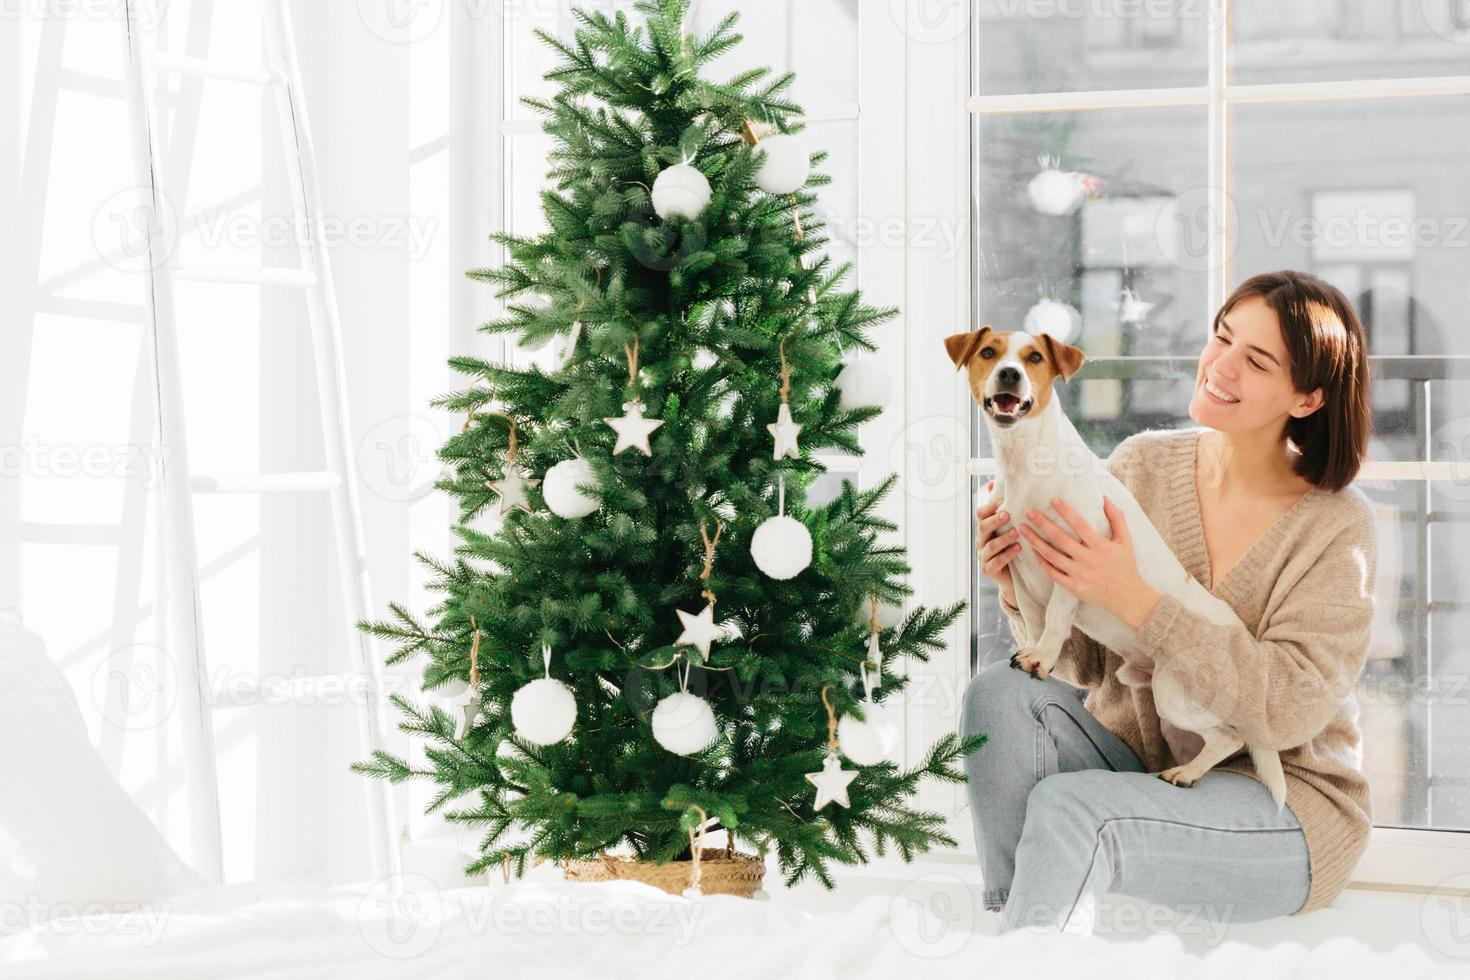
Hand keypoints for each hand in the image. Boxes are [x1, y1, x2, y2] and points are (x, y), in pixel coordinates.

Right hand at [976, 481, 1021, 606]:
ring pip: (989, 546)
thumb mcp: (1008, 526)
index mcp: (985, 528)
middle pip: (982, 527)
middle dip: (994, 520)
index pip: (981, 513)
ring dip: (1003, 538)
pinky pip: (995, 562)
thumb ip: (1001, 508)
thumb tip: (994, 482)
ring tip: (1016, 533)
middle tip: (1007, 514)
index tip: (1003, 500)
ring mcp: (984, 556)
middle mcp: (982, 540)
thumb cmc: (1010, 546)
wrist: (1013, 577)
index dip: (990, 506)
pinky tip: (1018, 549)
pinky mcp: (989, 570)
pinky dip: (1007, 555)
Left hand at [1018, 495, 1155, 624]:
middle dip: (1042, 523)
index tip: (1053, 499)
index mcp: (1101, 546)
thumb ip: (1116, 517)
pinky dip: (1041, 561)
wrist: (1128, 597)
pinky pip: (1052, 573)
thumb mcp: (1125, 540)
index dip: (1066, 511)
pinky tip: (1032, 550)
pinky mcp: (1073, 587)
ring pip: (1051, 556)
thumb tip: (1104, 497)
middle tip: (1029, 512)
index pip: (1080, 524)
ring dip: (1035, 541)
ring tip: (1023, 529)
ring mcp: (1079, 575)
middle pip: (1060, 538)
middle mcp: (1088, 560)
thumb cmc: (1126, 565)